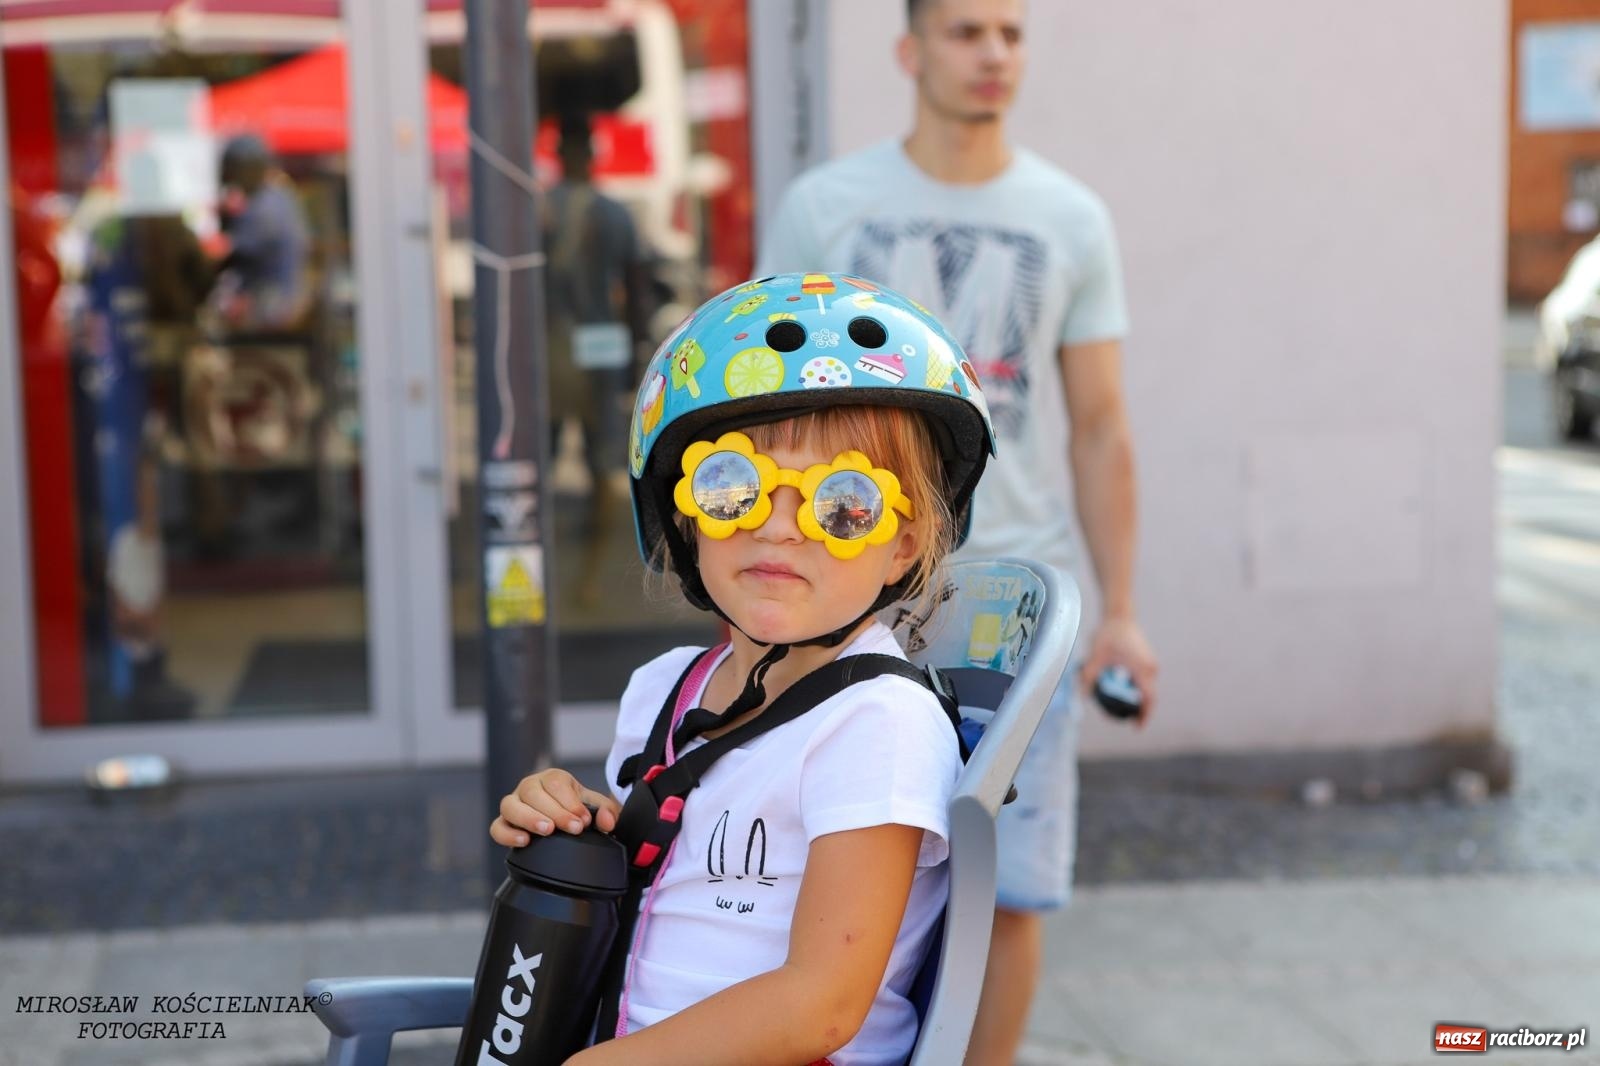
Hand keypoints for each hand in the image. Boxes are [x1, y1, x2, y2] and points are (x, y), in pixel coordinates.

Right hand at [489, 768, 620, 846]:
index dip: (571, 802)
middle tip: (573, 828)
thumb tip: (607, 821)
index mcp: (553, 779)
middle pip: (533, 792)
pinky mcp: (504, 824)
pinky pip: (497, 827)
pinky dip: (507, 834)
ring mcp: (514, 804)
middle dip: (555, 811)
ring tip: (547, 830)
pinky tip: (524, 841)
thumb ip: (607, 812)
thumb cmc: (579, 812)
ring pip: (510, 805)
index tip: (584, 820)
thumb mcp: (597, 809)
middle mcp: (530, 787)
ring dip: (528, 818)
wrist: (566, 823)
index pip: (556, 783)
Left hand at [1081, 616, 1158, 728]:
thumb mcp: (1095, 655)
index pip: (1148, 698)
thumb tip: (1083, 695)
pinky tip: (1123, 692)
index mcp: (1142, 668)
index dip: (1144, 715)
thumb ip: (1089, 676)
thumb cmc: (1108, 633)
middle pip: (1149, 696)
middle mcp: (1150, 667)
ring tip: (1124, 709)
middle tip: (1127, 722)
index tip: (1137, 728)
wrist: (1119, 615)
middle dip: (1139, 711)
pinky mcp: (1146, 660)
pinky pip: (1144, 680)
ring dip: (1138, 700)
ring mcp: (1150, 663)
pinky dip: (1136, 689)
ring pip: (1147, 689)